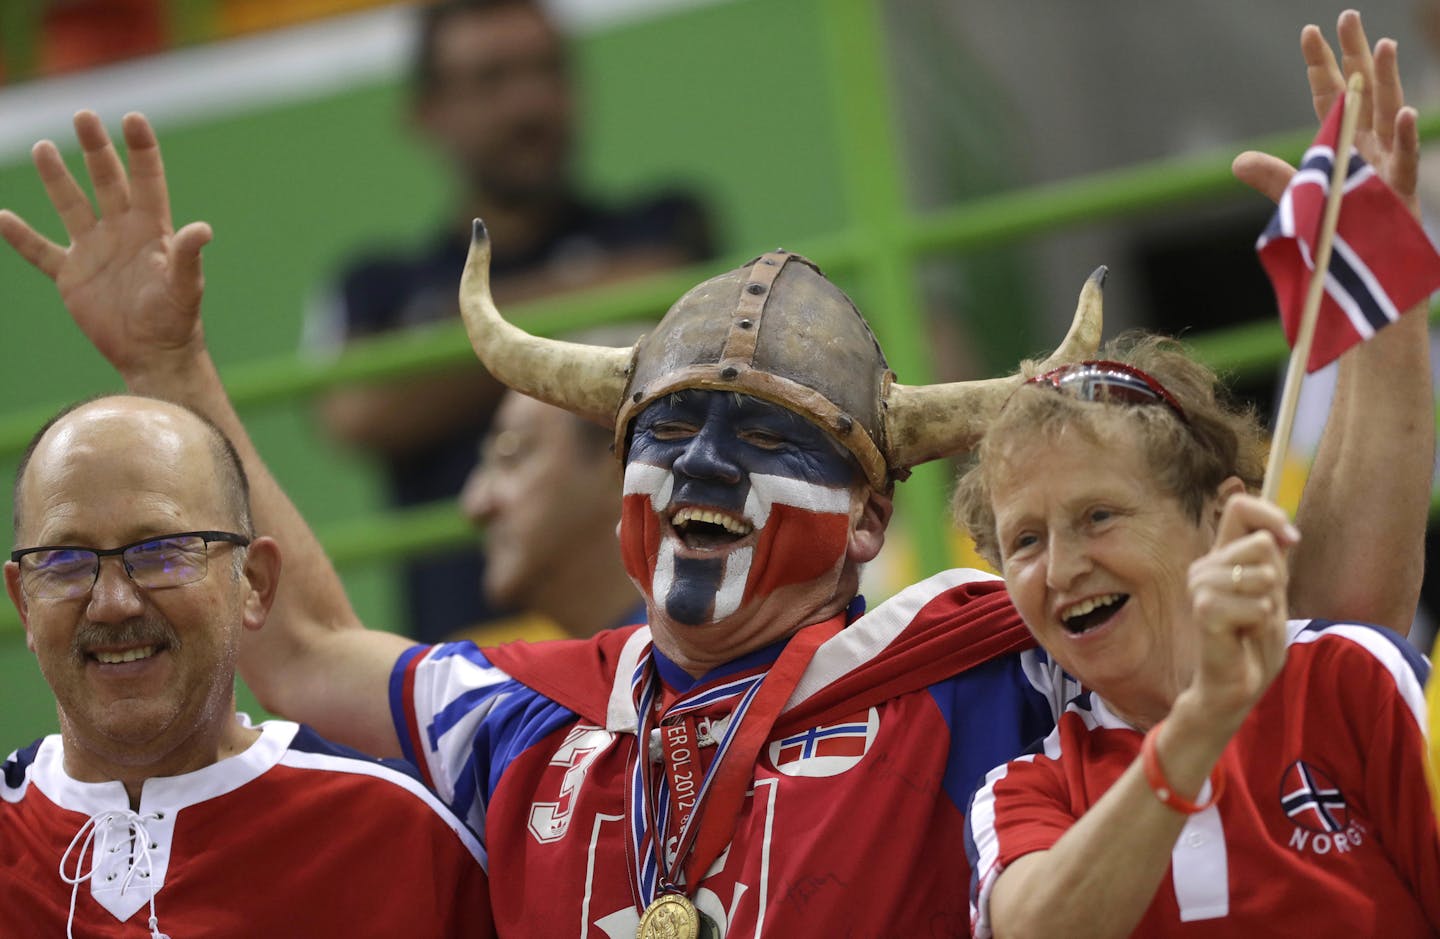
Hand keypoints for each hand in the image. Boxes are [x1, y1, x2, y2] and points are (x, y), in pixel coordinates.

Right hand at [0, 111, 211, 380]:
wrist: (153, 354)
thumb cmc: (176, 319)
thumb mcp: (185, 287)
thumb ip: (188, 257)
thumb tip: (202, 229)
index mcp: (152, 229)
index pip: (147, 180)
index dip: (141, 149)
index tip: (133, 118)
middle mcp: (121, 232)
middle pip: (106, 181)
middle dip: (96, 149)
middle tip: (84, 115)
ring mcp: (94, 251)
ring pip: (71, 205)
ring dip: (56, 178)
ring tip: (44, 146)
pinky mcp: (71, 275)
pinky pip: (40, 251)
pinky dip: (20, 237)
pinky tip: (2, 217)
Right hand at [1182, 495, 1296, 732]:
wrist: (1234, 685)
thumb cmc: (1253, 641)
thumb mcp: (1273, 593)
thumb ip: (1273, 560)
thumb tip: (1283, 533)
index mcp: (1221, 556)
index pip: (1239, 507)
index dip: (1270, 515)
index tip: (1291, 540)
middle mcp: (1206, 565)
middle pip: (1259, 542)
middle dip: (1277, 578)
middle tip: (1261, 607)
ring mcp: (1200, 586)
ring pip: (1262, 574)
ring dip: (1270, 604)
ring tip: (1251, 623)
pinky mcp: (1204, 610)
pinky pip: (1257, 605)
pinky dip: (1262, 622)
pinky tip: (1243, 635)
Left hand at [1232, 10, 1420, 215]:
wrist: (1363, 268)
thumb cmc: (1337, 230)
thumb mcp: (1302, 199)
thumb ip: (1274, 178)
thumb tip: (1237, 161)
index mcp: (1341, 142)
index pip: (1328, 96)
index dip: (1320, 64)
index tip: (1309, 31)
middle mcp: (1367, 144)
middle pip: (1362, 91)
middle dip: (1355, 54)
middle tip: (1347, 15)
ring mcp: (1386, 163)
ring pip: (1389, 112)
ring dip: (1388, 80)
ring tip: (1384, 44)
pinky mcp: (1399, 191)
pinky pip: (1404, 160)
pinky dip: (1404, 137)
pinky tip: (1404, 113)